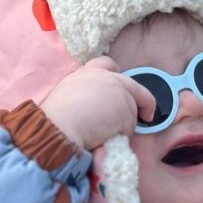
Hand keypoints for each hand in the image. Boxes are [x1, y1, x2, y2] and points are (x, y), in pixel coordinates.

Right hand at [40, 58, 155, 150]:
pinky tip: (105, 138)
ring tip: (104, 134)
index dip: (118, 76)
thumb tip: (91, 108)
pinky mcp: (126, 108)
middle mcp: (105, 77)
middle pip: (132, 87)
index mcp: (87, 72)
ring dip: (123, 125)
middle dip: (143, 101)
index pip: (107, 64)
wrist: (58, 126)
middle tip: (146, 115)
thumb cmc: (55, 118)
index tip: (122, 88)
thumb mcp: (67, 95)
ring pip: (131, 112)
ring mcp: (118, 91)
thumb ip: (84, 95)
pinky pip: (129, 128)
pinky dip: (121, 136)